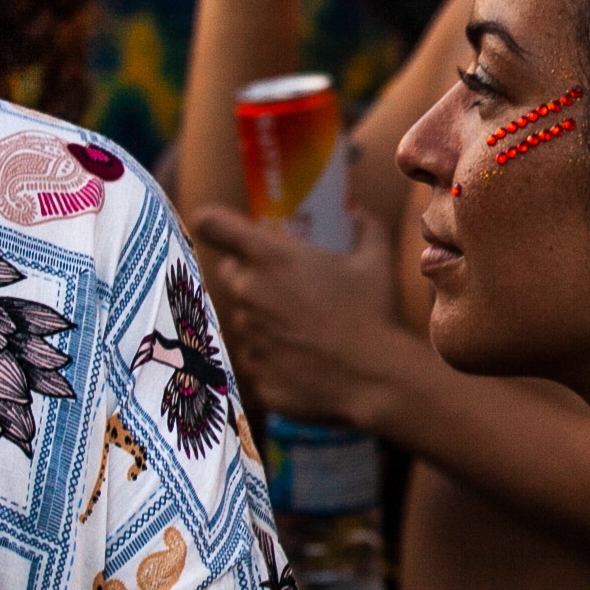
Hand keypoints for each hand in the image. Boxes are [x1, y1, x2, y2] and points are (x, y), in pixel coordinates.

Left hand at [191, 205, 410, 429]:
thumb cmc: (374, 313)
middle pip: (228, 271)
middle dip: (250, 273)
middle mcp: (248, 293)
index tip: (223, 229)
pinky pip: (254, 356)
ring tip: (303, 328)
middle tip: (286, 285)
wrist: (375, 378)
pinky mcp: (253, 371)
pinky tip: (303, 359)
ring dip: (263, 318)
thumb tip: (360, 211)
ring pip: (242, 318)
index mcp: (271, 258)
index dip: (214, 223)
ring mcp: (247, 335)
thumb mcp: (376, 260)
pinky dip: (272, 356)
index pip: (212, 225)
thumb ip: (366, 227)